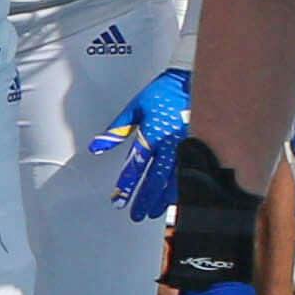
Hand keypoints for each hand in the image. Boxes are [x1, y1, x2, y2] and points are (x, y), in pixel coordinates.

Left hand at [94, 69, 188, 221]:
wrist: (191, 80)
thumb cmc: (163, 92)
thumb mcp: (136, 108)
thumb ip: (117, 130)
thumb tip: (97, 147)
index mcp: (151, 134)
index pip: (136, 166)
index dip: (126, 184)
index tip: (118, 199)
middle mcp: (169, 144)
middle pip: (155, 179)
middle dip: (144, 199)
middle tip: (135, 214)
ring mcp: (185, 147)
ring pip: (174, 180)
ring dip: (161, 199)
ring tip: (152, 212)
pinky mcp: (197, 147)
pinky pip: (189, 173)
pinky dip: (180, 189)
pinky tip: (175, 199)